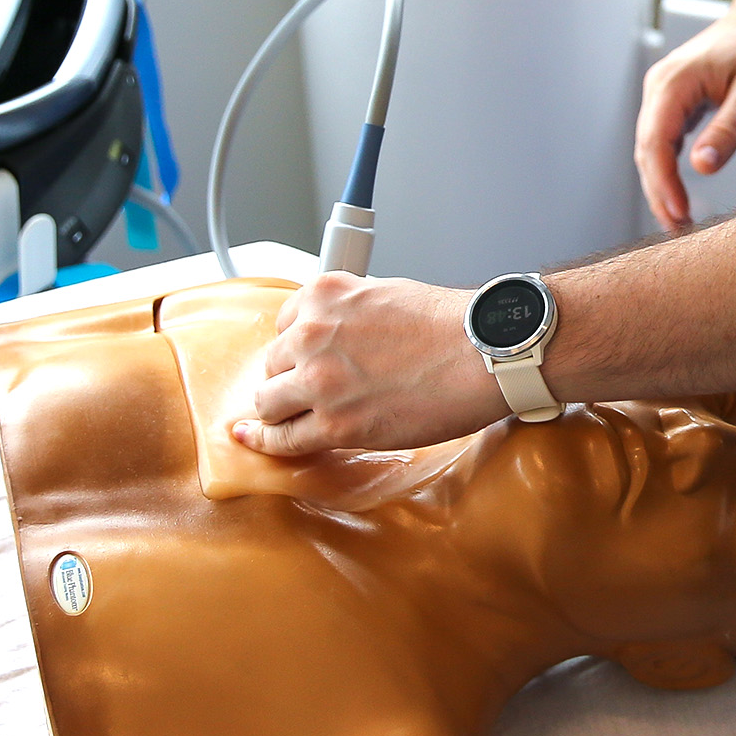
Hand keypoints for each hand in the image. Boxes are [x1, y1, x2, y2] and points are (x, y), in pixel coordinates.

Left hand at [235, 273, 503, 453]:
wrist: (483, 354)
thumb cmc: (451, 326)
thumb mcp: (386, 293)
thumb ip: (351, 313)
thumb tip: (340, 337)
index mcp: (324, 295)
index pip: (284, 324)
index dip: (296, 347)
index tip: (302, 360)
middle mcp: (312, 334)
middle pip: (273, 364)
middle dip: (288, 378)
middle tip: (310, 390)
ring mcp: (319, 381)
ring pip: (268, 402)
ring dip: (277, 410)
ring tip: (288, 418)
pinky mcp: (334, 424)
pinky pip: (283, 438)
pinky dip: (265, 441)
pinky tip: (253, 439)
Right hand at [637, 9, 735, 229]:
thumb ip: (730, 128)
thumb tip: (702, 167)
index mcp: (673, 83)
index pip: (655, 142)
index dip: (663, 183)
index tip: (679, 213)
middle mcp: (660, 88)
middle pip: (646, 150)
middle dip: (659, 193)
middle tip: (678, 230)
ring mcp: (664, 95)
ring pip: (651, 149)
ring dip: (661, 186)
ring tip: (679, 221)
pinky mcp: (675, 102)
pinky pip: (662, 142)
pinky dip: (668, 170)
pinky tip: (680, 194)